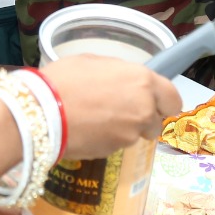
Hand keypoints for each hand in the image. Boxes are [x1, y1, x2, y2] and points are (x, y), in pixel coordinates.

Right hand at [38, 54, 183, 159]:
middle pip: (157, 120)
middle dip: (144, 117)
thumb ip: (119, 74)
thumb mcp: (94, 63)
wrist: (41, 112)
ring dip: (125, 129)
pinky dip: (108, 139)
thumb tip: (124, 82)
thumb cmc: (65, 79)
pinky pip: (118, 143)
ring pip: (137, 133)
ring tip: (99, 120)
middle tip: (122, 111)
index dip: (165, 101)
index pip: (173, 98)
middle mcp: (144, 108)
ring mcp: (130, 133)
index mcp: (143, 81)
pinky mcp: (114, 151)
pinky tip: (89, 130)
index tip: (155, 102)